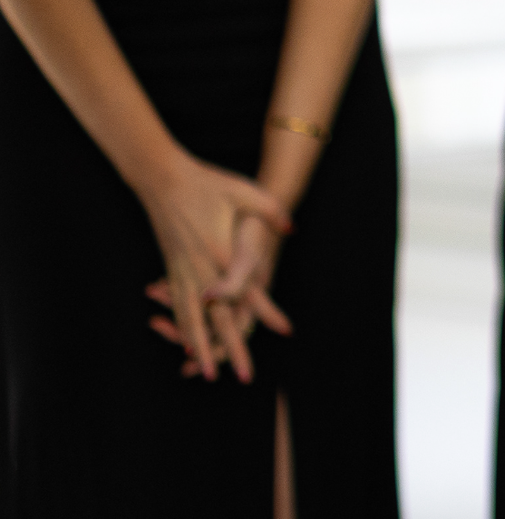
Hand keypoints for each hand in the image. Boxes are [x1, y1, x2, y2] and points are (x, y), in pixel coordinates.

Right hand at [133, 153, 292, 381]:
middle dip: (231, 348)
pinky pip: (177, 306)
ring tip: (207, 373)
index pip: (247, 290)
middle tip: (244, 376)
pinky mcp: (171, 268)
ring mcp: (181, 270)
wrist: (163, 178)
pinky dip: (181, 328)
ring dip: (199, 346)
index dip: (267, 310)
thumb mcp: (244, 190)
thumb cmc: (207, 183)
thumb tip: (291, 227)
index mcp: (221, 251)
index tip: (285, 330)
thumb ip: (270, 210)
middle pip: (217, 317)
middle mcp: (200, 267)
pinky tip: (184, 345)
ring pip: (189, 318)